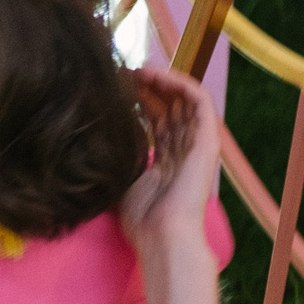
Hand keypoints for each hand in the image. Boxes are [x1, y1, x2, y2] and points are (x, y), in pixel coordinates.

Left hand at [120, 66, 223, 303]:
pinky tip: (156, 75)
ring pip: (183, 98)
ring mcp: (199, 142)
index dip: (138, 99)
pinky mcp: (209, 139)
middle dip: (147, 85)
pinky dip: (180, 83)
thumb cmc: (141, 218)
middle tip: (122, 71)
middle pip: (170, 105)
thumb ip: (120, 156)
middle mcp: (185, 148)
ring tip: (136, 69)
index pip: (157, 118)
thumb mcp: (123, 179)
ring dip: (161, 79)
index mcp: (167, 160)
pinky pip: (199, 100)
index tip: (113, 86)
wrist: (163, 235)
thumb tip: (95, 135)